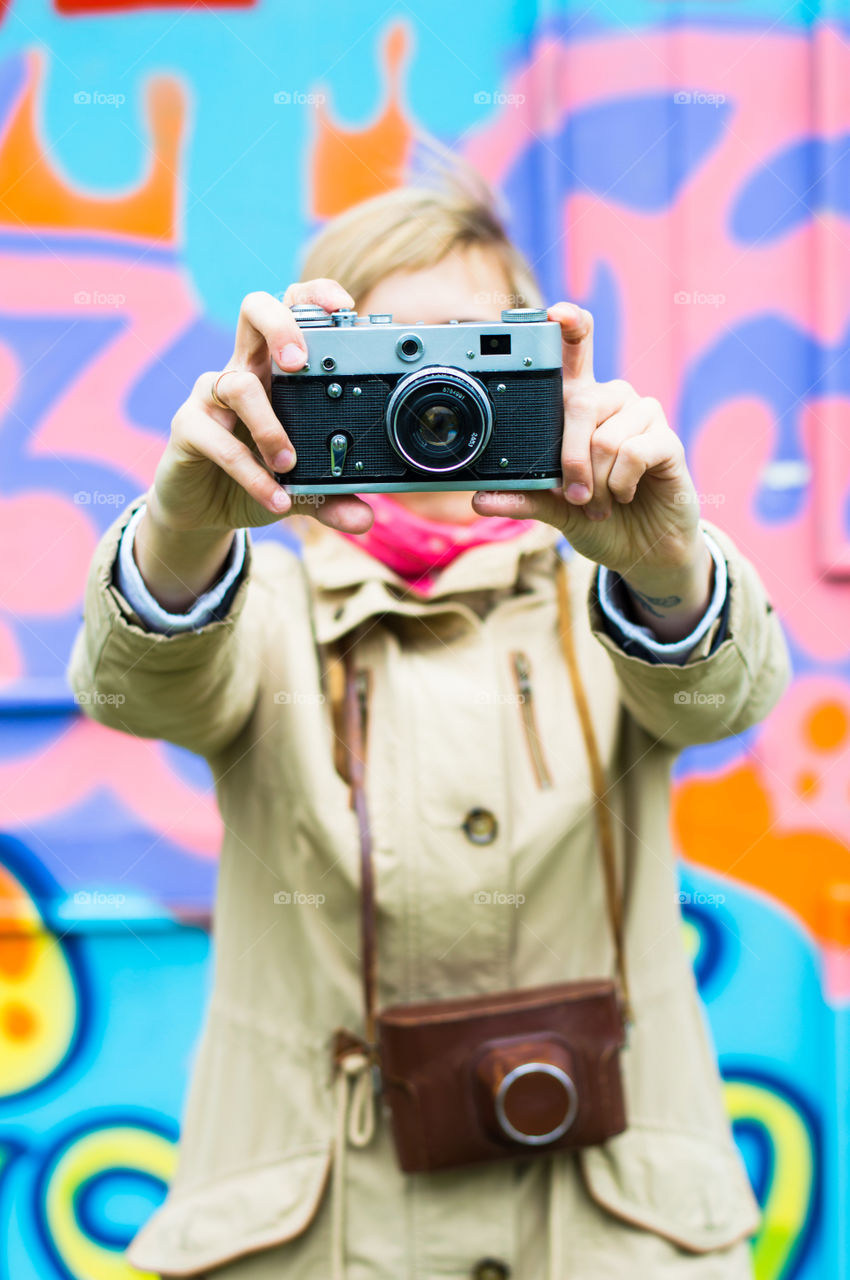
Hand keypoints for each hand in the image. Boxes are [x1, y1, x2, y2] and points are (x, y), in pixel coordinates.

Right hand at [147, 282, 373, 536]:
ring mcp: (211, 397)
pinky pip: (218, 440)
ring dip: (269, 426)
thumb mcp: (302, 490)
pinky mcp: (187, 428)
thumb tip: (366, 519)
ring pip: (237, 383)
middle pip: (254, 310)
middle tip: (300, 363)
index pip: (291, 311)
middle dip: (281, 325)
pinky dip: (250, 472)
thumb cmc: (255, 480)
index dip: (315, 297)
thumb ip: (334, 498)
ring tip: (288, 465)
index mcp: (274, 372)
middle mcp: (242, 372)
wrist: (202, 512)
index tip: (345, 309)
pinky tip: (275, 498)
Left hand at [472, 303, 713, 639]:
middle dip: (570, 457)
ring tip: (604, 501)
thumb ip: (522, 498)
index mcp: (580, 403)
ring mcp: (642, 416)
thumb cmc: (598, 518)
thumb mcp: (553, 510)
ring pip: (605, 436)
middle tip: (573, 495)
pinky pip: (635, 451)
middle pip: (581, 401)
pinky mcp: (666, 439)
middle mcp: (612, 399)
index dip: (568, 324)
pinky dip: (622, 483)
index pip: (575, 350)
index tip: (555, 312)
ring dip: (598, 481)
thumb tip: (479, 499)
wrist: (643, 549)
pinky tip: (627, 494)